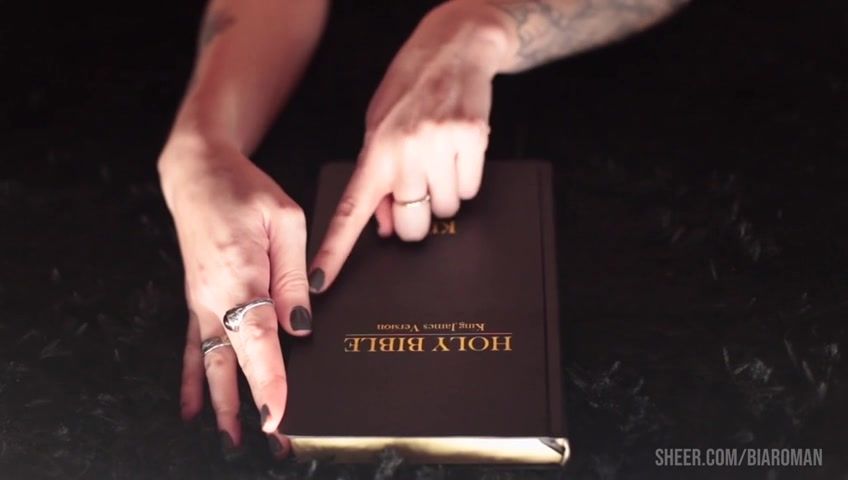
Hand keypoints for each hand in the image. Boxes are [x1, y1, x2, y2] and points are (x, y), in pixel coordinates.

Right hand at [159, 138, 309, 458]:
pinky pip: (194, 348)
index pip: (258, 342)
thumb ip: (293, 276)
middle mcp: (215, 298)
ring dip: (224, 404)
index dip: (269, 382)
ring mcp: (202, 302)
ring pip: (212, 364)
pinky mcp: (197, 300)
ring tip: (234, 440)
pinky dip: (193, 380)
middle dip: (254, 406)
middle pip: (235, 363)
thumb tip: (300, 326)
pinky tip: (194, 408)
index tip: (278, 416)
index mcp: (241, 278)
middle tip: (275, 442)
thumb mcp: (285, 220)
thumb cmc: (244, 190)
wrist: (198, 172)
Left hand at [308, 1, 509, 292]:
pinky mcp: (473, 139)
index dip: (335, 250)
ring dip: (443, 196)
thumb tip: (384, 225)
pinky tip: (458, 151)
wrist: (454, 46)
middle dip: (415, 219)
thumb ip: (377, 177)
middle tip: (417, 192)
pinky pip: (471, 189)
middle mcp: (406, 151)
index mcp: (376, 150)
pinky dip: (466, 179)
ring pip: (446, 209)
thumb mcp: (378, 128)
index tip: (321, 282)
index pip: (351, 211)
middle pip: (412, 225)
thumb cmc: (409, 88)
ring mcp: (441, 146)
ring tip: (439, 159)